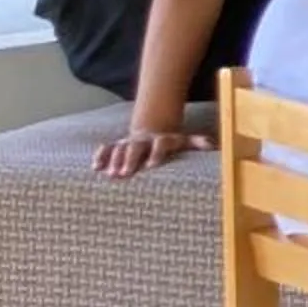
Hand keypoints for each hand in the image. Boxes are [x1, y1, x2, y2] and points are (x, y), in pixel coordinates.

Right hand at [94, 126, 210, 178]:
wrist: (152, 132)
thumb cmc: (171, 144)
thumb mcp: (186, 142)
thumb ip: (197, 143)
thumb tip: (211, 145)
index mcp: (163, 139)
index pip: (161, 144)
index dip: (156, 153)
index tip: (151, 167)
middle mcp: (144, 140)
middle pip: (136, 146)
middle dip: (131, 159)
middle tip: (126, 174)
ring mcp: (129, 142)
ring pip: (120, 148)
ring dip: (114, 161)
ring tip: (111, 175)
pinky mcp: (116, 146)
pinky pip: (106, 149)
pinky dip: (100, 156)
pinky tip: (96, 167)